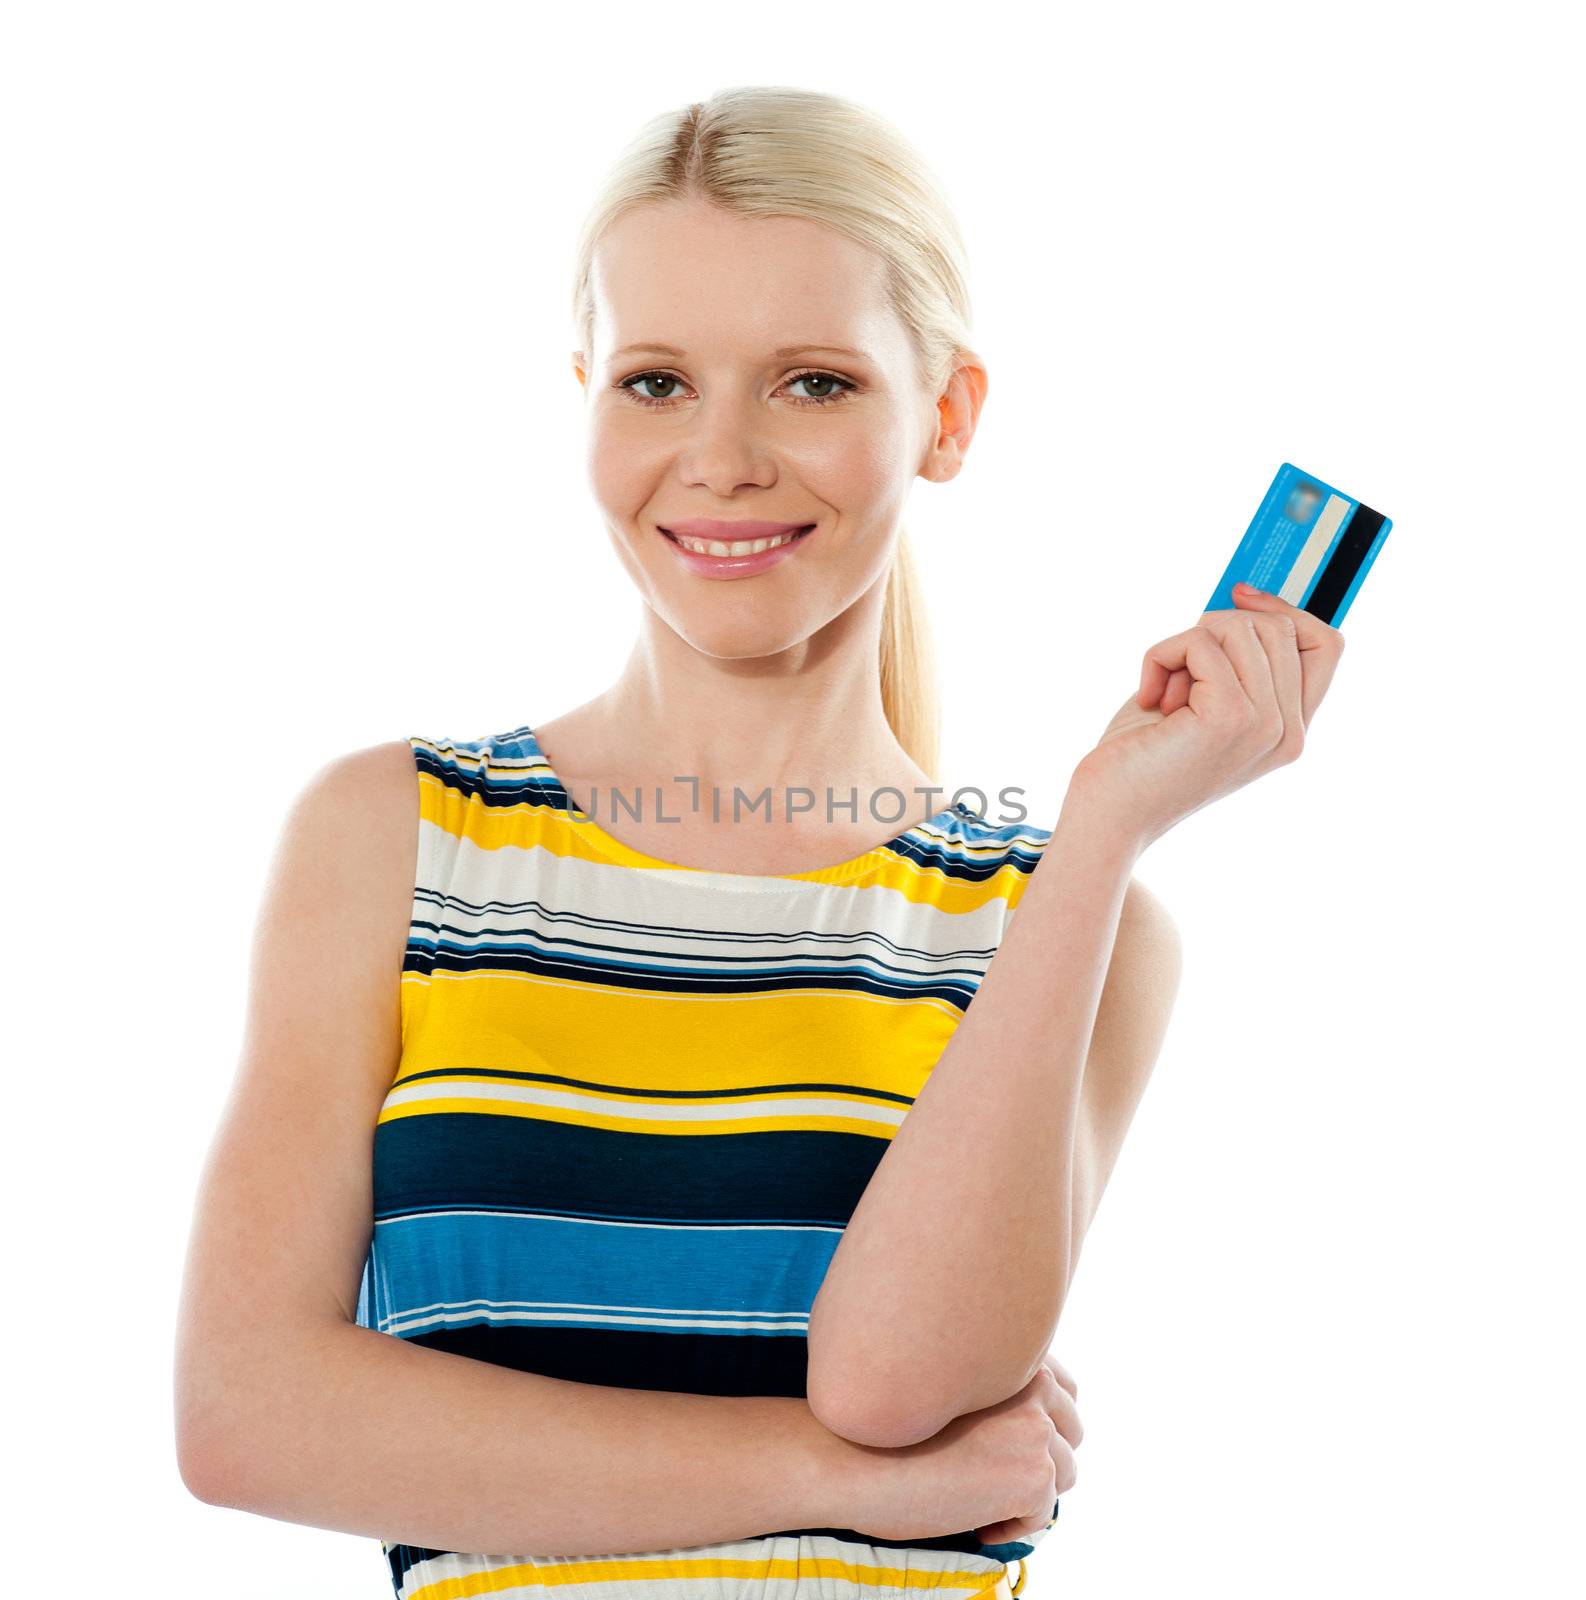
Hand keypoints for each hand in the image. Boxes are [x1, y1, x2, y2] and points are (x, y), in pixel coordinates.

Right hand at [838, 1349, 1080, 1545]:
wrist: (851, 1455)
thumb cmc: (882, 1422)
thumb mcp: (944, 1384)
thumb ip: (987, 1385)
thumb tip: (1027, 1421)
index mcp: (1010, 1355)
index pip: (1061, 1387)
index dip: (1040, 1420)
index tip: (1005, 1442)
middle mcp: (1033, 1384)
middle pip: (1071, 1430)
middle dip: (1040, 1457)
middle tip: (992, 1475)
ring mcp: (1036, 1429)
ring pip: (1065, 1473)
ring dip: (1027, 1492)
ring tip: (979, 1497)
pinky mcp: (1034, 1475)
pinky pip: (1042, 1512)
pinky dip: (1011, 1523)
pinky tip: (975, 1519)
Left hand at [1067, 583, 1345, 852]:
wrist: (1109, 813)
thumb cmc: (1142, 754)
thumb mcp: (1200, 699)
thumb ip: (1233, 658)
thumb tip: (1241, 595)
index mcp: (1289, 730)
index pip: (1326, 645)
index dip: (1284, 610)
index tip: (1238, 596)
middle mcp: (1289, 732)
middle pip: (1278, 625)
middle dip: (1215, 630)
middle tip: (1176, 675)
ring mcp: (1266, 725)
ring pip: (1239, 627)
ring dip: (1183, 646)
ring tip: (1164, 694)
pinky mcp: (1231, 716)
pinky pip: (1201, 643)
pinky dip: (1162, 656)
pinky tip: (1150, 698)